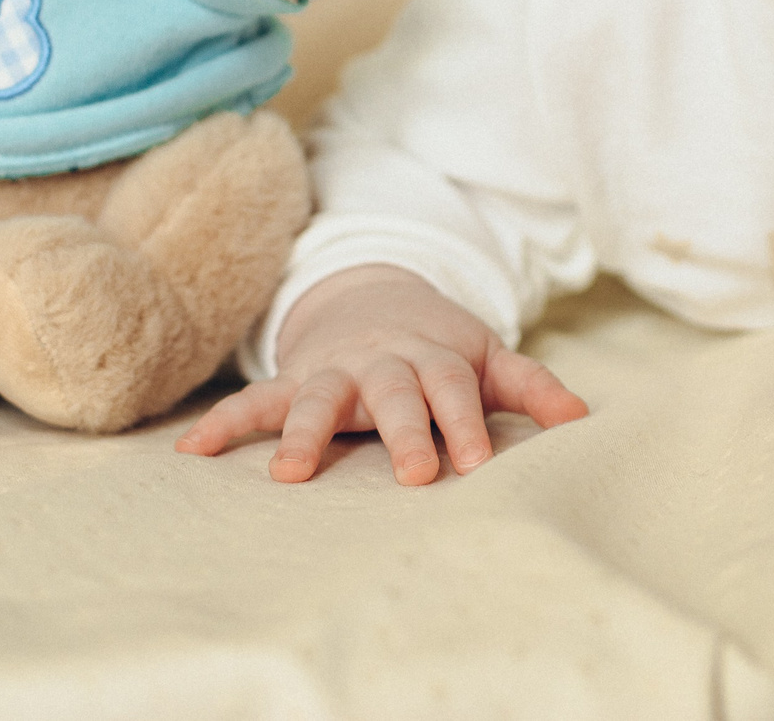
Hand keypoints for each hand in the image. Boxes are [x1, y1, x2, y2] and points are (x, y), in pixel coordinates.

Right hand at [175, 265, 586, 483]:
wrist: (372, 298)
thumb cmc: (439, 347)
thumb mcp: (488, 357)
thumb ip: (531, 387)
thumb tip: (583, 419)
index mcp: (434, 356)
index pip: (454, 386)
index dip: (466, 420)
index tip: (476, 463)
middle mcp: (382, 362)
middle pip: (395, 391)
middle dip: (405, 430)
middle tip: (415, 474)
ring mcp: (334, 371)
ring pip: (318, 395)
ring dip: (304, 431)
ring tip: (291, 474)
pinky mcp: (294, 381)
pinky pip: (254, 402)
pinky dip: (224, 424)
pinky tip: (190, 454)